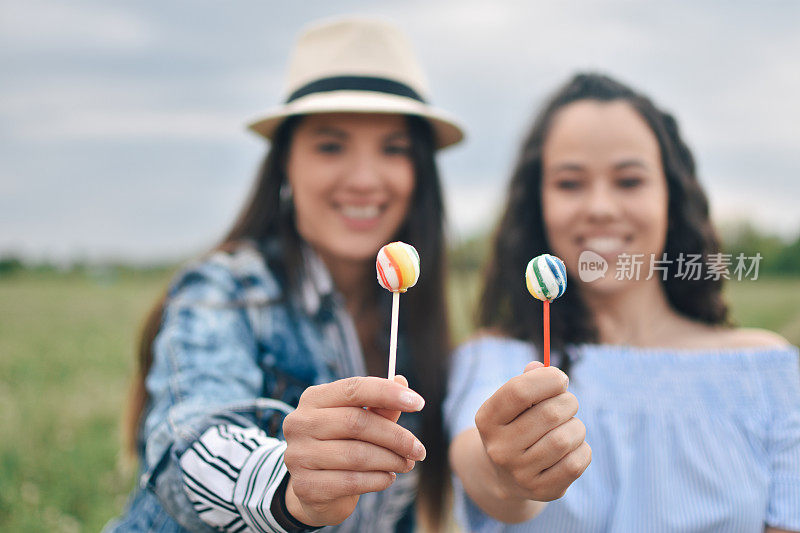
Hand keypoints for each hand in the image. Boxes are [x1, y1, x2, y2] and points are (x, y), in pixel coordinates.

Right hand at [282, 376, 425, 525]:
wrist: (314, 490)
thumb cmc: (341, 446)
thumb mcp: (358, 422)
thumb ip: (378, 406)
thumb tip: (401, 380)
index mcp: (313, 398)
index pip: (354, 388)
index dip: (388, 393)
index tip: (419, 403)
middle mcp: (300, 423)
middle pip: (357, 423)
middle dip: (395, 436)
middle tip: (418, 449)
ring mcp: (298, 456)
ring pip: (357, 455)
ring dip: (390, 460)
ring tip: (406, 464)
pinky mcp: (305, 486)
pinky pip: (352, 481)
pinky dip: (378, 480)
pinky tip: (388, 478)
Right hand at [475, 362, 590, 502]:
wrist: (506, 476)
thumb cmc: (516, 425)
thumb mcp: (513, 403)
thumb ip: (527, 380)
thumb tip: (542, 368)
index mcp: (487, 419)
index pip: (519, 391)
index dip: (547, 379)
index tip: (559, 379)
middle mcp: (499, 448)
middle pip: (549, 414)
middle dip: (568, 402)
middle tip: (567, 404)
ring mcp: (520, 473)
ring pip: (566, 438)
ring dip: (576, 426)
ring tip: (568, 427)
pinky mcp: (542, 490)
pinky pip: (577, 463)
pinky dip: (582, 448)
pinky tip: (571, 447)